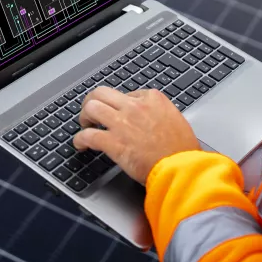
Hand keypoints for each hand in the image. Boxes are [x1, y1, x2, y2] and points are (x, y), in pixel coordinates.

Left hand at [74, 87, 199, 183]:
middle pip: (102, 93)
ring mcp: (122, 122)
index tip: (117, 113)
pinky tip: (80, 144)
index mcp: (153, 99)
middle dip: (93, 101)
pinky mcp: (113, 142)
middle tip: (91, 112)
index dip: (119, 105)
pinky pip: (88, 135)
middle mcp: (135, 106)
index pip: (126, 94)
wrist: (180, 169)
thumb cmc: (182, 151)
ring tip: (85, 125)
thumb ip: (158, 114)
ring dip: (84, 116)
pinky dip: (80, 139)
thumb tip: (149, 118)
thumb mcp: (175, 121)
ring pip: (91, 107)